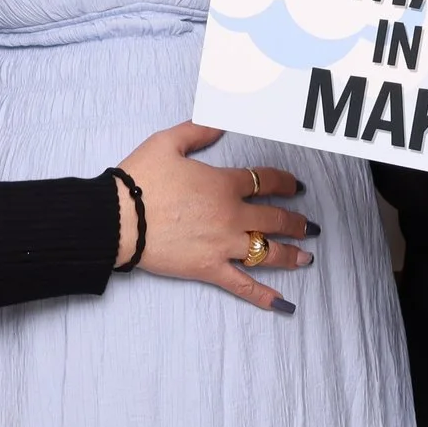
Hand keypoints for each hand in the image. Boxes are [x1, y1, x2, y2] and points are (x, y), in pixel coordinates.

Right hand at [117, 122, 310, 311]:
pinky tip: (283, 303)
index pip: (265, 181)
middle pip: (275, 219)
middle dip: (296, 223)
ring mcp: (223, 245)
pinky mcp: (209, 269)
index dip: (285, 182)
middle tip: (310, 226)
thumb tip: (222, 122)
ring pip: (267, 251)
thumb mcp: (168, 142)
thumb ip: (199, 131)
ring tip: (306, 258)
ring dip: (291, 254)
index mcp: (224, 184)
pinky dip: (264, 296)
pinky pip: (242, 285)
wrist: (117, 218)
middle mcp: (231, 215)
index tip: (297, 186)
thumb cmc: (139, 179)